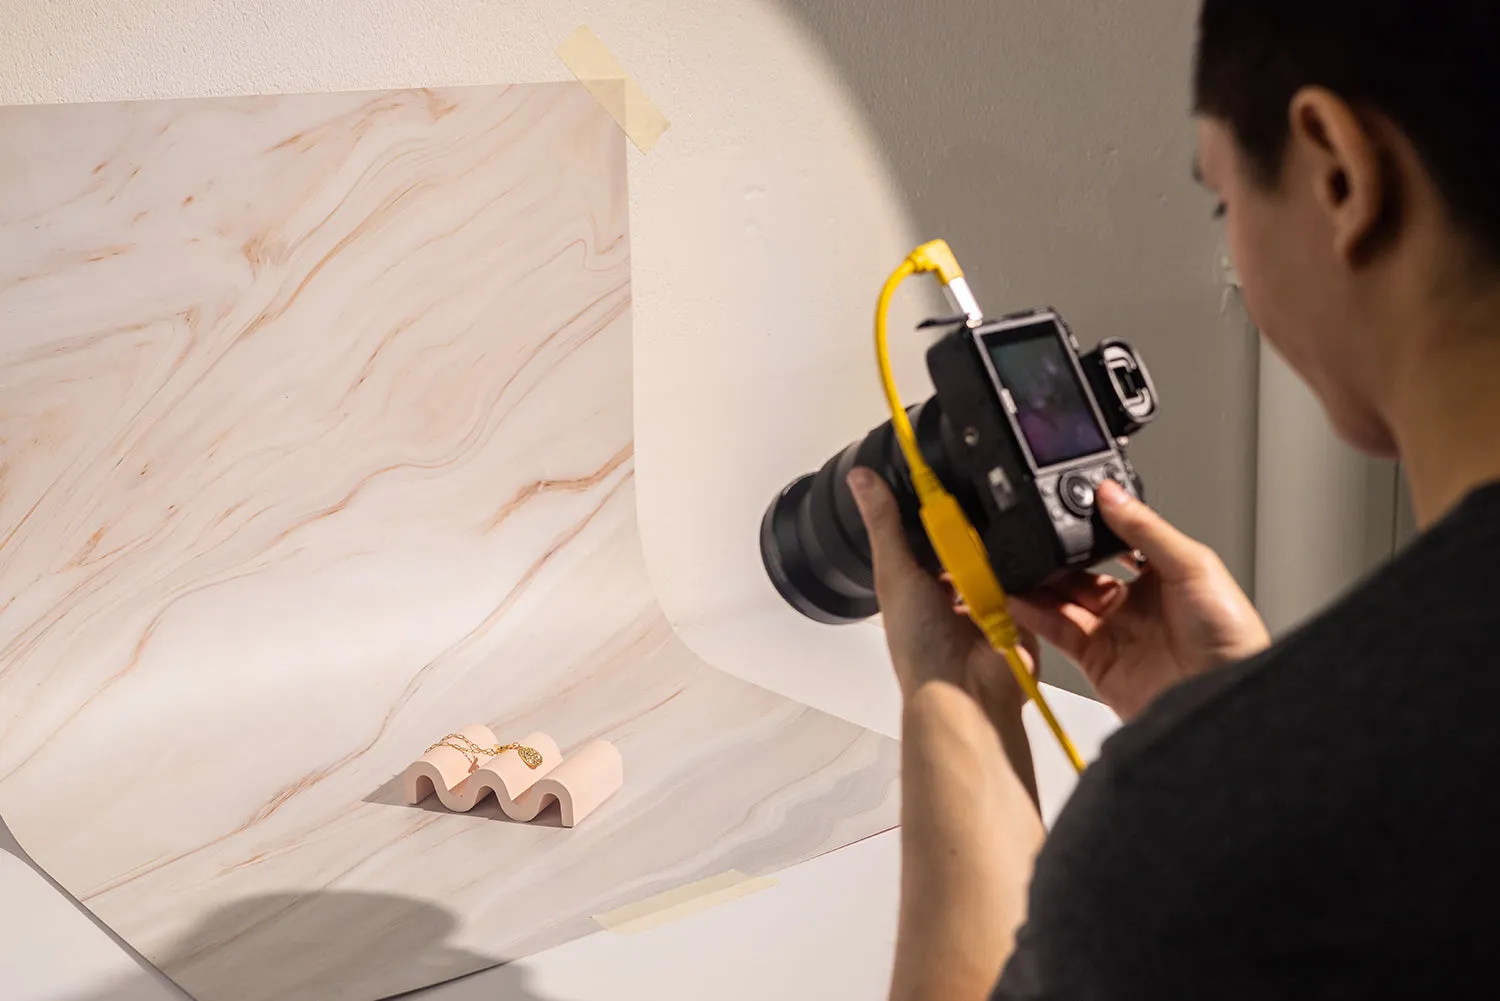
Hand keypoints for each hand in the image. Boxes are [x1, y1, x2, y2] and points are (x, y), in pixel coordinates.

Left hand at [847, 468, 1036, 721]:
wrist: (967, 689)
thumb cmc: (920, 646)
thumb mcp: (895, 573)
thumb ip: (884, 525)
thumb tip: (861, 478)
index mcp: (920, 581)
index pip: (932, 531)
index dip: (939, 506)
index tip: (944, 468)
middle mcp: (954, 589)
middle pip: (971, 540)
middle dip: (976, 523)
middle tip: (979, 493)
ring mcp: (990, 599)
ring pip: (1002, 554)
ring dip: (1002, 544)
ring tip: (1000, 529)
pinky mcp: (1023, 608)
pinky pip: (1032, 575)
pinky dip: (1028, 566)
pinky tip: (1025, 552)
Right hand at [1009, 480, 1269, 719]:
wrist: (1224, 694)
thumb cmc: (1230, 635)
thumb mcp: (1192, 565)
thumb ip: (1145, 529)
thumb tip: (1110, 494)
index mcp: (1160, 573)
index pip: (1112, 543)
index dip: (1086, 529)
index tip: (1061, 509)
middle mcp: (1133, 601)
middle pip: (1079, 572)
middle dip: (1054, 556)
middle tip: (1029, 537)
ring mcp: (1111, 630)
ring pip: (1061, 599)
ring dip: (1035, 583)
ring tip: (1013, 564)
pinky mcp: (1094, 659)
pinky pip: (1055, 631)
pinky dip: (1031, 614)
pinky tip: (1016, 597)